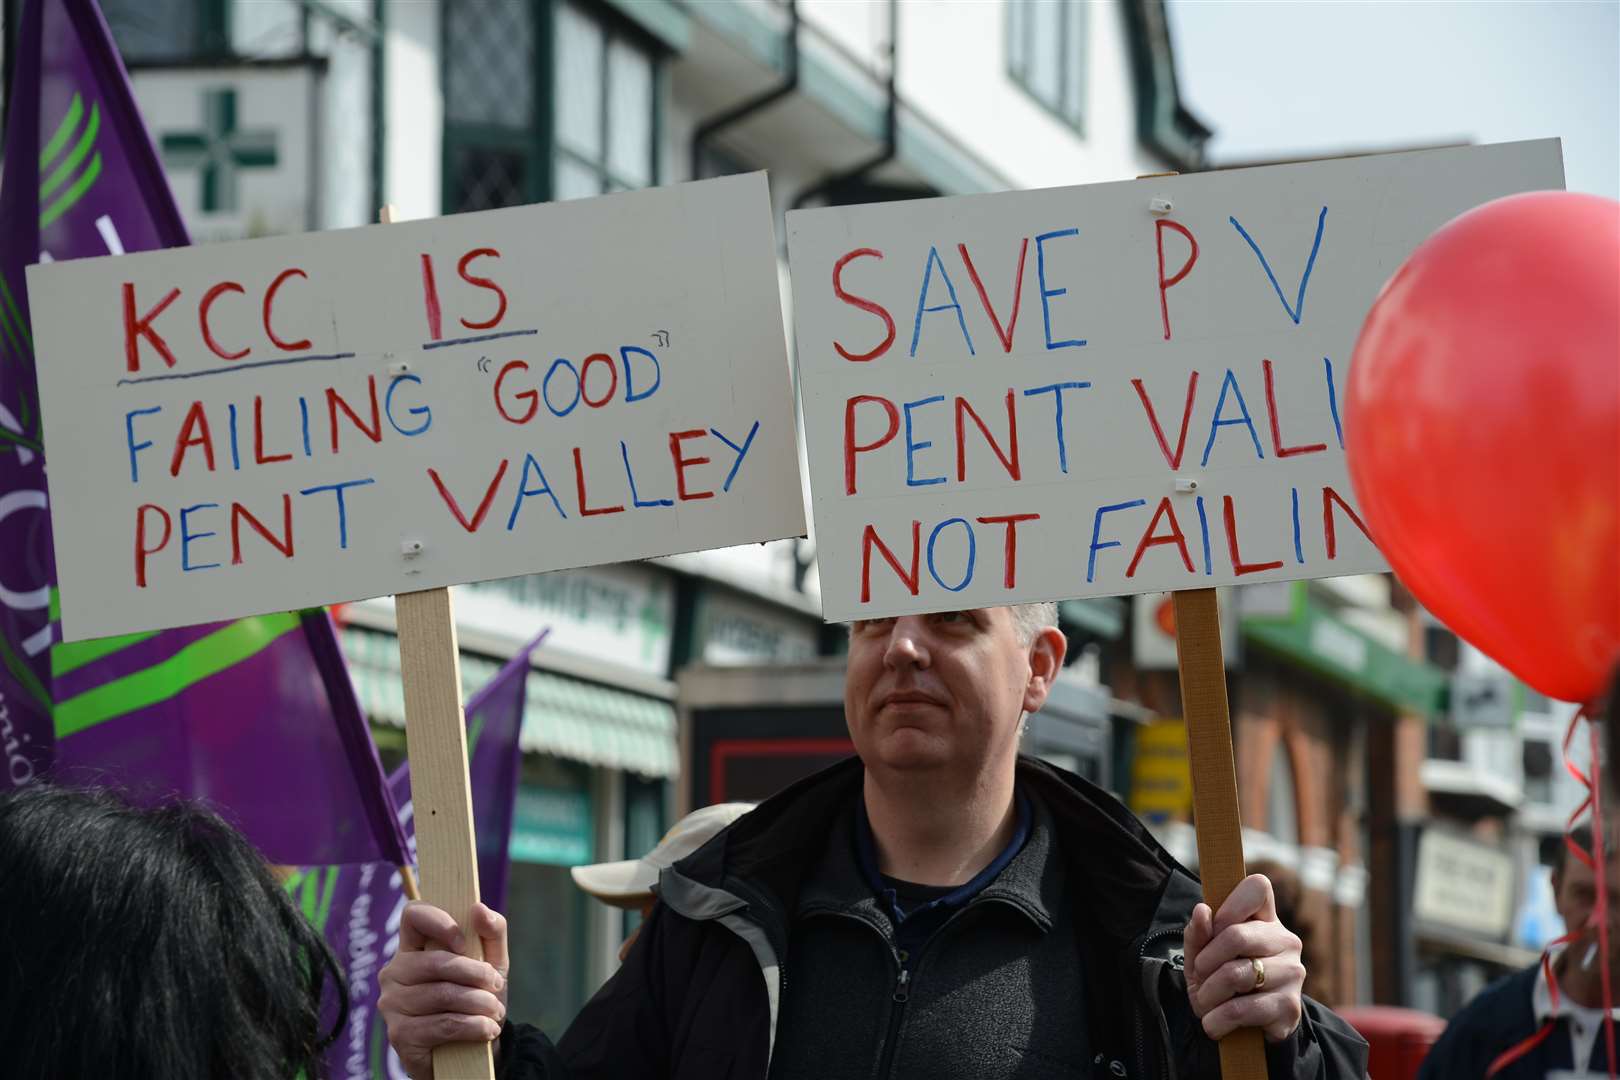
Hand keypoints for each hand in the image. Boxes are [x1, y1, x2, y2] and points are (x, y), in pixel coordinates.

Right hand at [378, 901, 510, 1079]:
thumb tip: (479, 908)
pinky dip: (474, 1026)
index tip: (463, 942)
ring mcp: (392, 1004)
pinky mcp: (399, 1035)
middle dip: (476, 974)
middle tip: (495, 986)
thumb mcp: (492, 963)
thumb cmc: (475, 998)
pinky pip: (443, 1024)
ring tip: (494, 1011)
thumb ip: (492, 932)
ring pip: (443, 994)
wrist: (469, 1052)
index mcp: (411, 948)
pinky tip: (487, 1029)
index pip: (413, 916)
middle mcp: (394, 973)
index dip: (440, 922)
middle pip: (436, 962)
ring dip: (480, 1003)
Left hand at [1182, 873, 1304, 1043]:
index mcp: (1265, 919)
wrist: (1248, 1032)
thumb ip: (1198, 934)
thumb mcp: (1201, 956)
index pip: (1257, 887)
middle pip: (1237, 935)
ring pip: (1236, 975)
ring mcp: (1293, 972)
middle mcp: (1286, 941)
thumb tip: (1202, 910)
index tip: (1213, 928)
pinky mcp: (1290, 1007)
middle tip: (1199, 974)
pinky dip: (1217, 1019)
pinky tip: (1214, 1022)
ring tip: (1205, 1002)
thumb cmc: (1221, 982)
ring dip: (1208, 994)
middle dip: (1205, 960)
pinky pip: (1242, 1009)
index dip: (1229, 905)